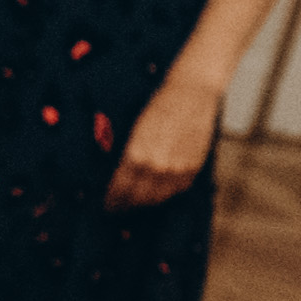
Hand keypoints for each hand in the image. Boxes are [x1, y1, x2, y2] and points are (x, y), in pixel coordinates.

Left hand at [107, 74, 220, 209]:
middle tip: (118, 207)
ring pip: (157, 198)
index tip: (107, 204)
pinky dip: (165, 194)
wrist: (192, 94)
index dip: (112, 200)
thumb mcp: (134, 129)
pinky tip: (158, 192)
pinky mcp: (193, 168)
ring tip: (136, 203)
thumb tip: (117, 175)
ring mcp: (177, 169)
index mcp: (137, 155)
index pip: (119, 189)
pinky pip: (176, 190)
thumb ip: (127, 156)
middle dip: (126, 205)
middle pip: (137, 198)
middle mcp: (157, 166)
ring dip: (144, 203)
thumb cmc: (160, 105)